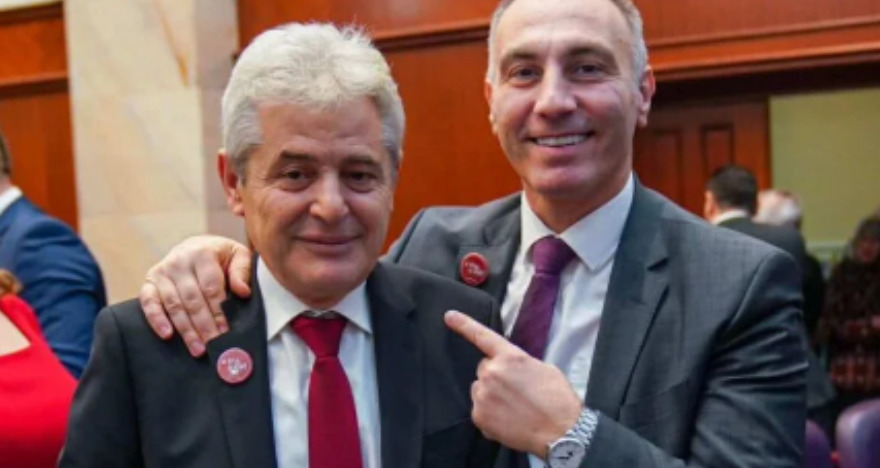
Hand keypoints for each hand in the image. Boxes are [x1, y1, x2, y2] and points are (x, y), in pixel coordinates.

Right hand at [139, 235, 252, 355]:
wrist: (195, 246)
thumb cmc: (220, 255)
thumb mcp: (237, 255)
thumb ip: (242, 271)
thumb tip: (243, 292)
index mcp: (202, 253)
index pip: (211, 288)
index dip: (219, 311)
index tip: (225, 331)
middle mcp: (179, 261)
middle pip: (192, 300)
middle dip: (204, 325)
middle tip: (213, 345)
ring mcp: (162, 272)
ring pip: (174, 305)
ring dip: (185, 329)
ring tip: (197, 348)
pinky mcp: (150, 282)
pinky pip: (149, 302)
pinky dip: (156, 319)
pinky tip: (167, 334)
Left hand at [444, 310, 582, 457]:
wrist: (561, 432)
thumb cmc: (557, 400)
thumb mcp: (543, 369)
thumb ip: (520, 364)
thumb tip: (513, 370)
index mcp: (510, 357)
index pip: (483, 336)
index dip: (464, 324)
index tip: (449, 316)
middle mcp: (492, 372)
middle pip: (484, 369)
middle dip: (495, 377)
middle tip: (515, 391)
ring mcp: (483, 395)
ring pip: (480, 390)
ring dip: (491, 395)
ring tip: (514, 408)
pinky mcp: (479, 416)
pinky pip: (479, 410)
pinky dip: (490, 415)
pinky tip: (508, 420)